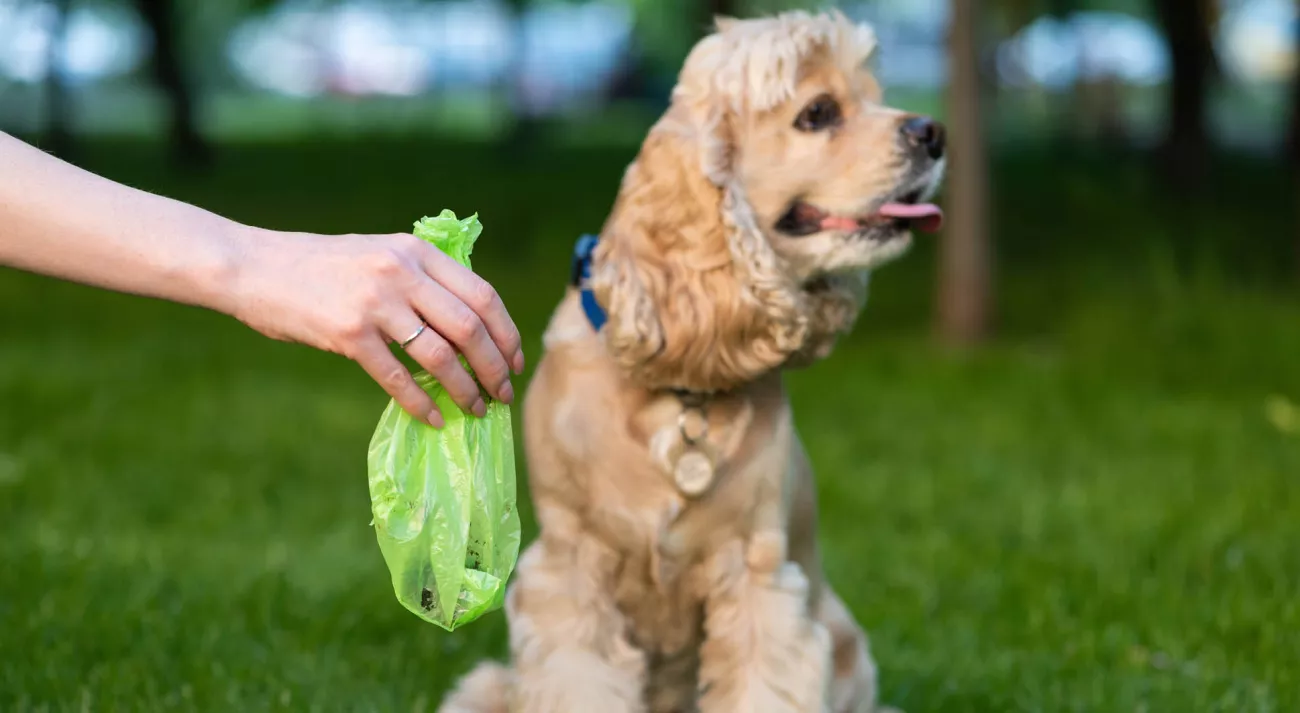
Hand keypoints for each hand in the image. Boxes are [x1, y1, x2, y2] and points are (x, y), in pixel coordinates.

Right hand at [228, 228, 523, 426]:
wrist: (254, 266)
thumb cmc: (319, 265)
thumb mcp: (379, 252)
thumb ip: (421, 276)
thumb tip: (467, 322)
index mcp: (417, 250)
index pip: (483, 295)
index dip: (507, 333)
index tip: (516, 361)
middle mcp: (402, 272)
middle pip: (471, 328)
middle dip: (495, 368)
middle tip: (503, 394)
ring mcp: (376, 303)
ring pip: (441, 355)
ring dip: (466, 389)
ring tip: (476, 409)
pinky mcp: (348, 334)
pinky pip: (397, 377)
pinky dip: (421, 402)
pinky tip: (433, 418)